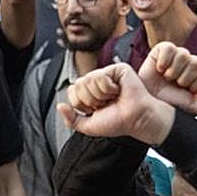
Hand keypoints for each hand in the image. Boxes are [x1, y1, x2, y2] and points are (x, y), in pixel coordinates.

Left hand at [59, 63, 176, 144]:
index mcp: (90, 92)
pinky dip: (107, 88)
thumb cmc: (118, 122)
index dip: (81, 104)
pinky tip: (118, 91)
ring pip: (87, 80)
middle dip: (90, 100)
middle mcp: (98, 81)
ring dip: (100, 95)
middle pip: (77, 85)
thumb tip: (59, 106)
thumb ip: (71, 120)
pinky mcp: (117, 69)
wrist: (136, 120)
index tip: (96, 110)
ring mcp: (107, 74)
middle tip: (106, 105)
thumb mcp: (89, 126)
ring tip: (113, 98)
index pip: (72, 91)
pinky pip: (99, 76)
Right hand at [138, 41, 196, 114]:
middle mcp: (191, 63)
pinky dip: (164, 60)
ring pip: (184, 55)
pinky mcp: (163, 49)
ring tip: (167, 78)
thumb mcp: (192, 108)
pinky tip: (160, 69)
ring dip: (174, 71)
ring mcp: (178, 55)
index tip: (187, 91)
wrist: (147, 103)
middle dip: (185, 79)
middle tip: (176, 85)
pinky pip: (169, 48)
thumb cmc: (169, 104)